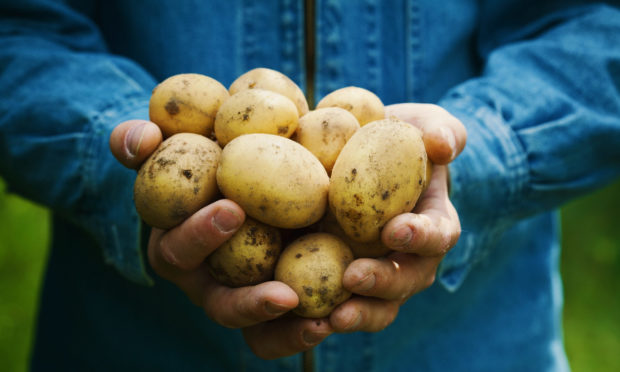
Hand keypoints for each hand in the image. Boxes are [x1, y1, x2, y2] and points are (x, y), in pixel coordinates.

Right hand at [110, 120, 330, 358]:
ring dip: (287, 333)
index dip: (200, 235)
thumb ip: (144, 141)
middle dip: (249, 303)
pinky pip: (287, 331)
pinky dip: (307, 329)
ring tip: (320, 325)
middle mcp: (210, 281)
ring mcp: (245, 296)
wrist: (251, 170)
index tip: (233, 209)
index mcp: (179, 247)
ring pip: (258, 332)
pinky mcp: (279, 301)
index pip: (180, 249)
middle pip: (222, 306)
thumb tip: (142, 139)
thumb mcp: (176, 144)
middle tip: (285, 295)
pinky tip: (336, 319)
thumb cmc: (207, 158)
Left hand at [328, 103, 465, 331]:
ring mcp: (377, 274)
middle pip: (406, 281)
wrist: (357, 157)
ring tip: (331, 319)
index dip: (421, 236)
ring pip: (377, 307)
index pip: (438, 235)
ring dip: (357, 315)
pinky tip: (299, 318)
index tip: (395, 229)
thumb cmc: (395, 139)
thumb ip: (440, 129)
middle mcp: (409, 258)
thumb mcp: (421, 124)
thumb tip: (442, 145)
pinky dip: (321, 318)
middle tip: (354, 277)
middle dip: (383, 283)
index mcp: (432, 224)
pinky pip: (337, 308)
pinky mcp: (341, 282)